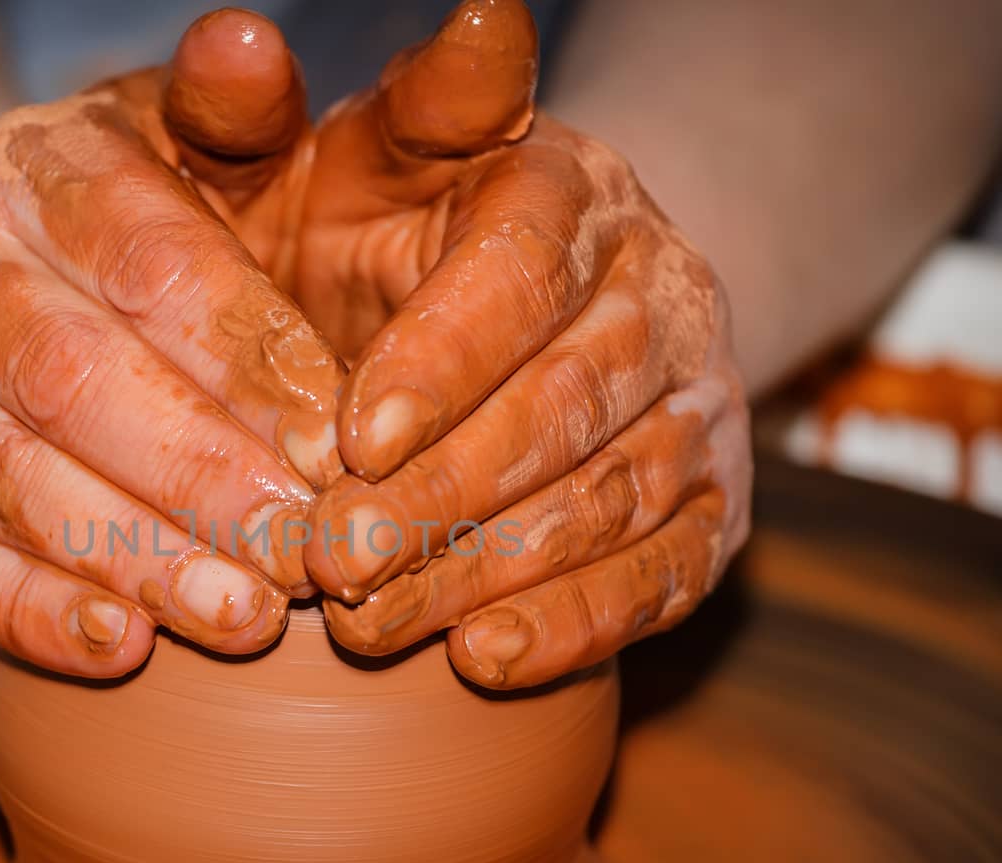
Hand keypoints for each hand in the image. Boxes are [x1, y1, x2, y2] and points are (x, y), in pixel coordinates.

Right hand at [0, 11, 343, 676]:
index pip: (142, 256)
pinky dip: (17, 608)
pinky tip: (116, 648)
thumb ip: (245, 117)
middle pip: (64, 374)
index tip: (340, 440)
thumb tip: (252, 40)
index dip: (246, 354)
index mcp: (33, 163)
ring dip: (126, 553)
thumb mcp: (210, 155)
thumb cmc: (153, 230)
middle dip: (195, 472)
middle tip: (304, 551)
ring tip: (243, 618)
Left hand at [297, 0, 752, 687]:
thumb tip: (332, 26)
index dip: (441, 359)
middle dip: (446, 493)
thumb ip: (290, 113)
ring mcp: (696, 400)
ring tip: (371, 626)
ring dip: (488, 570)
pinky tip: (485, 661)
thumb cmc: (384, 236)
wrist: (518, 312)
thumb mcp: (330, 170)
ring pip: (612, 495)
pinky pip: (665, 572)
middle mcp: (655, 285)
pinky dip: (580, 622)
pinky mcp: (712, 504)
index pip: (519, 269)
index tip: (351, 439)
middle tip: (332, 564)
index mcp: (561, 188)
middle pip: (568, 400)